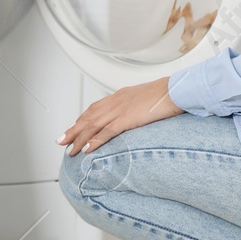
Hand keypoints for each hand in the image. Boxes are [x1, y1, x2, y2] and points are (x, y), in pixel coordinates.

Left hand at [58, 77, 180, 155]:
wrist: (178, 90)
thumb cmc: (169, 94)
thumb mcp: (147, 99)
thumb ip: (136, 107)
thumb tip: (134, 117)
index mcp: (120, 96)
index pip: (94, 108)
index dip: (82, 120)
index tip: (73, 128)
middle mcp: (116, 101)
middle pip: (88, 117)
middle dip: (73, 130)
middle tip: (62, 141)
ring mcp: (121, 109)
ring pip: (93, 125)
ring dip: (79, 138)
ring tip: (70, 149)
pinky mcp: (128, 118)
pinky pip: (107, 131)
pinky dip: (95, 141)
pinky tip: (87, 149)